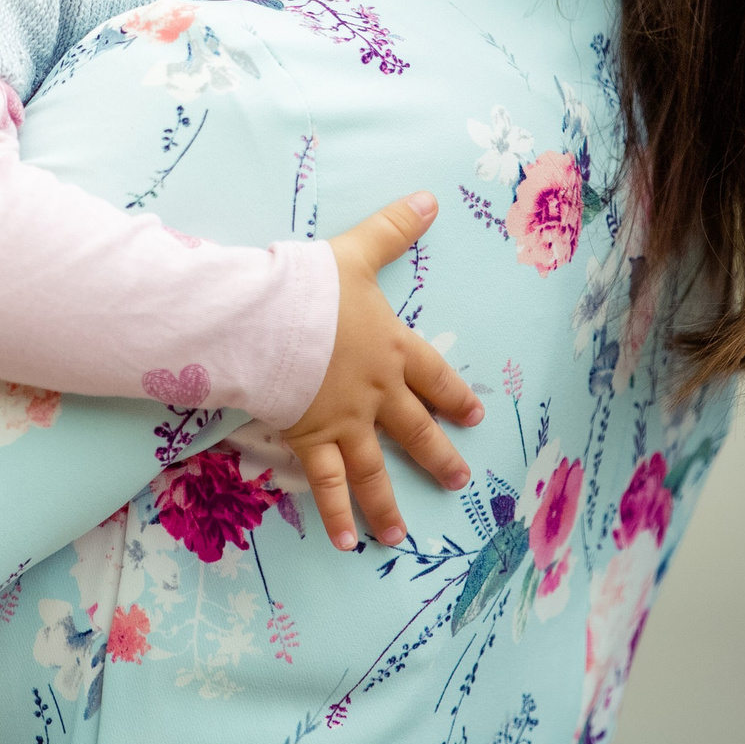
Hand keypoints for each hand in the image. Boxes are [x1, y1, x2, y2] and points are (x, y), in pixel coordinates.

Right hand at [279, 192, 483, 552]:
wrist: (270, 322)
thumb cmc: (311, 287)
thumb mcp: (356, 252)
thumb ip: (393, 229)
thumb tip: (430, 198)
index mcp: (391, 349)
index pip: (433, 376)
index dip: (454, 396)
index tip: (474, 416)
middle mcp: (377, 392)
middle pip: (414, 429)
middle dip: (437, 455)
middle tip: (458, 480)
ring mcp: (345, 421)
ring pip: (373, 468)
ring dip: (388, 503)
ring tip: (400, 538)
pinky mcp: (311, 438)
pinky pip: (326, 483)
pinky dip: (335, 514)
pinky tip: (347, 544)